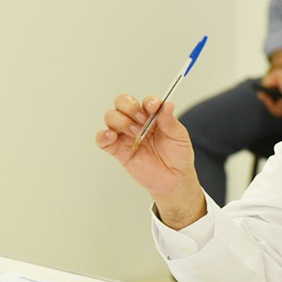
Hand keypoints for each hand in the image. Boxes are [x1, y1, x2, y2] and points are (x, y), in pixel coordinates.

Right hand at [95, 94, 205, 228]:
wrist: (174, 180)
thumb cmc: (178, 157)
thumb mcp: (179, 137)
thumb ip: (170, 121)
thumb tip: (167, 104)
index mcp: (153, 116)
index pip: (145, 101)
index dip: (148, 102)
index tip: (153, 107)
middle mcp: (137, 122)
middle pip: (122, 102)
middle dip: (130, 108)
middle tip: (141, 121)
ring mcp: (126, 136)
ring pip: (111, 117)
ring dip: (121, 121)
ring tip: (135, 134)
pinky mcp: (118, 150)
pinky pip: (102, 140)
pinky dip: (102, 135)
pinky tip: (111, 136)